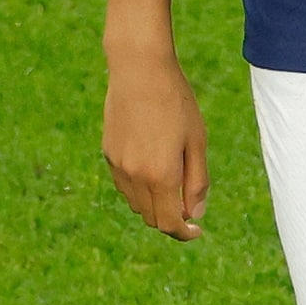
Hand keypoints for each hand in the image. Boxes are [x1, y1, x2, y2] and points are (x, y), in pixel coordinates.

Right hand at [102, 54, 209, 240]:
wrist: (139, 72)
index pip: (169, 223)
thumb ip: (197, 181)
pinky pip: (124, 185)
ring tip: (175, 183)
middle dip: (171, 219)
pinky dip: (140, 189)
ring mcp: (118, 166)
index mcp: (160, 176)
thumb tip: (194, 215)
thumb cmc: (176, 103)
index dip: (184, 233)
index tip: (196, 231)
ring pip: (136, 203)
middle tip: (190, 206)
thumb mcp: (197, 141)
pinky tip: (155, 168)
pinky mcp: (108, 154)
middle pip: (152, 217)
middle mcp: (134, 177)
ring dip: (155, 204)